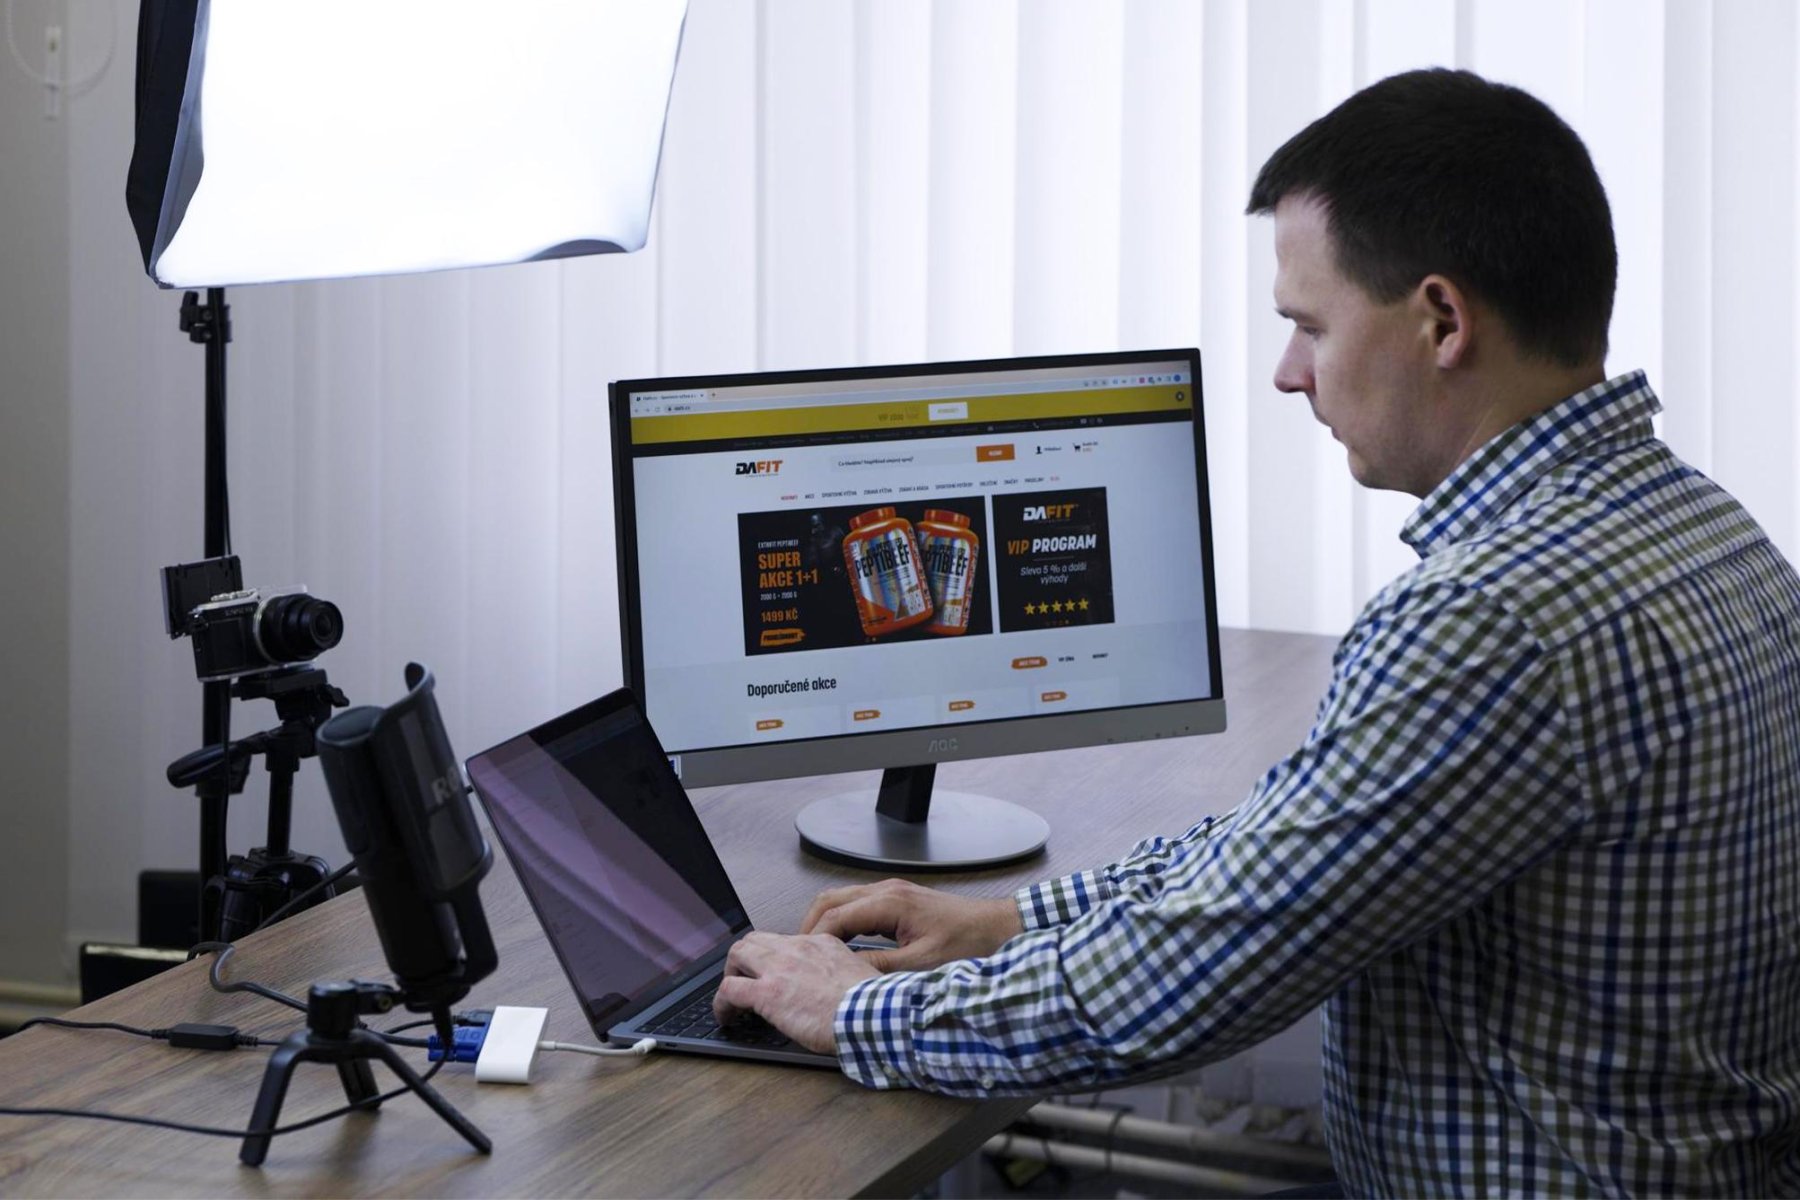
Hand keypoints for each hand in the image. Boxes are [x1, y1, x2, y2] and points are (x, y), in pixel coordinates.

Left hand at [712, 932, 877, 1054]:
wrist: (872, 1013)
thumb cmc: (873, 1003)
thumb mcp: (860, 975)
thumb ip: (844, 975)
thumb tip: (841, 990)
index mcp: (822, 944)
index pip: (788, 941)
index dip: (776, 956)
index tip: (776, 972)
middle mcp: (797, 949)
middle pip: (757, 939)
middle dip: (746, 959)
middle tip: (746, 979)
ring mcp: (779, 968)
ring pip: (738, 954)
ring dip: (731, 974)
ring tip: (732, 996)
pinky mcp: (766, 993)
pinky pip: (728, 990)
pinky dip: (721, 1003)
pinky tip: (725, 1017)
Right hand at [800, 878, 1023, 971]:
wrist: (997, 929)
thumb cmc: (968, 943)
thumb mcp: (920, 965)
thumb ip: (879, 967)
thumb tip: (844, 974)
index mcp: (890, 902)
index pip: (834, 917)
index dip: (813, 939)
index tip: (801, 960)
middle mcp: (887, 891)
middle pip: (830, 901)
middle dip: (810, 927)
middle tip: (798, 954)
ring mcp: (892, 893)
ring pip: (842, 901)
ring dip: (825, 923)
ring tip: (814, 952)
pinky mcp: (899, 901)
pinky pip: (858, 906)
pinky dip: (842, 922)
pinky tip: (842, 945)